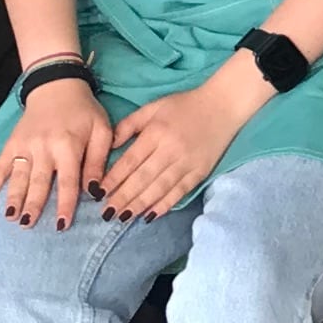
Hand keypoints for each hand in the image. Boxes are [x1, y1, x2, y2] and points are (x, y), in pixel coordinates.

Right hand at [0, 78, 114, 227]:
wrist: (57, 85)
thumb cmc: (84, 111)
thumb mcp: (102, 130)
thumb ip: (98, 161)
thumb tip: (95, 191)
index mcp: (69, 145)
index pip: (67, 180)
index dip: (64, 204)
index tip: (61, 225)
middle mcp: (44, 147)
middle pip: (39, 181)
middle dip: (33, 205)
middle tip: (29, 225)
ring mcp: (25, 146)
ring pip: (18, 177)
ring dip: (13, 198)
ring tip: (10, 218)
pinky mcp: (12, 144)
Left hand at [98, 65, 262, 216]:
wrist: (223, 105)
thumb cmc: (184, 105)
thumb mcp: (153, 107)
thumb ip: (130, 124)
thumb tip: (110, 145)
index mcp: (156, 132)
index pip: (130, 160)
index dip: (114, 178)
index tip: (99, 193)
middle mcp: (170, 150)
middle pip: (142, 178)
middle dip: (123, 197)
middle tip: (107, 213)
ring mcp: (186, 163)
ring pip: (159, 188)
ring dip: (140, 205)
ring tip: (124, 217)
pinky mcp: (199, 172)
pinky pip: (179, 192)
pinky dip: (165, 205)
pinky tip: (151, 215)